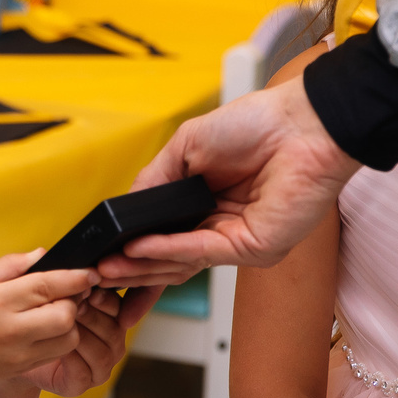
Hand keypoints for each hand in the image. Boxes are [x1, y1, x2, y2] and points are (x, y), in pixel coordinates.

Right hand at [0, 253, 96, 393]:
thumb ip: (10, 265)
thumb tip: (44, 255)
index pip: (46, 286)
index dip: (74, 278)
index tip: (90, 272)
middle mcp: (10, 330)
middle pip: (64, 315)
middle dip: (74, 300)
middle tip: (69, 292)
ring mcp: (19, 353)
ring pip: (68, 337)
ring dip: (71, 321)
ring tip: (58, 310)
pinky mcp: (24, 368)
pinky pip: (58, 352)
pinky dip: (62, 338)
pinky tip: (49, 327)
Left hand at [20, 288, 126, 397]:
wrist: (11, 350)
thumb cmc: (33, 316)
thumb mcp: (46, 293)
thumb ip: (59, 278)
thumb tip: (63, 258)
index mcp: (108, 317)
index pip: (118, 307)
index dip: (105, 299)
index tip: (87, 289)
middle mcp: (109, 342)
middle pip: (114, 330)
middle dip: (91, 316)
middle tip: (72, 306)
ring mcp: (97, 367)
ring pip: (102, 352)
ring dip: (82, 337)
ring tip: (61, 325)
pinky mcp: (79, 384)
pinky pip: (83, 372)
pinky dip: (70, 359)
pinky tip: (55, 346)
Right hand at [93, 77, 361, 280]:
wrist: (301, 123)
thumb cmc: (256, 125)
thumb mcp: (187, 147)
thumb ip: (154, 181)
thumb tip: (125, 209)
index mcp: (206, 207)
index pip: (165, 242)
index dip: (133, 254)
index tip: (102, 261)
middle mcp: (221, 229)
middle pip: (168, 261)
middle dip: (130, 271)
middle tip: (95, 274)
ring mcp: (237, 242)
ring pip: (181, 264)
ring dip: (141, 266)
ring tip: (109, 266)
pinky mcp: (253, 248)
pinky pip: (202, 253)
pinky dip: (167, 251)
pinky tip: (140, 248)